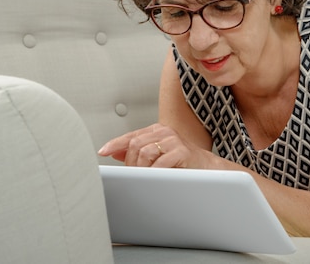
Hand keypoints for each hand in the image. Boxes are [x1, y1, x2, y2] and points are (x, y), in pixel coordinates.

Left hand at [98, 123, 213, 167]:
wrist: (206, 168)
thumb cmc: (182, 162)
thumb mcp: (156, 155)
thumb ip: (137, 152)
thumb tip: (115, 153)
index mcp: (157, 130)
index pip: (131, 135)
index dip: (115, 143)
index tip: (103, 151)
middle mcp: (164, 132)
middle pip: (135, 144)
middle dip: (129, 163)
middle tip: (131, 176)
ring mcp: (173, 140)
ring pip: (144, 153)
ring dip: (140, 169)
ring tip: (144, 178)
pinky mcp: (181, 151)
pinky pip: (159, 163)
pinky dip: (152, 173)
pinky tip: (153, 178)